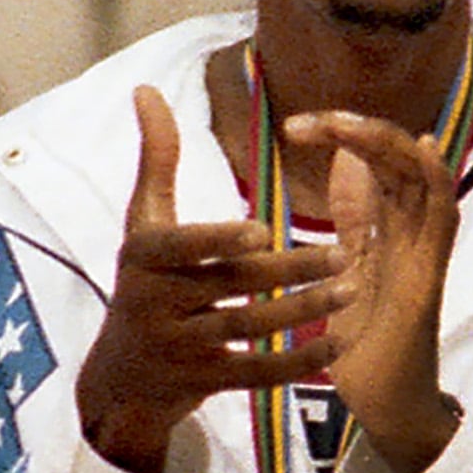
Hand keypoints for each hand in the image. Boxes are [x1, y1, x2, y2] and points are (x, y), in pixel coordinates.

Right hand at [77, 88, 352, 472]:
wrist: (120, 375)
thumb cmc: (144, 280)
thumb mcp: (143, 223)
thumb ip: (157, 159)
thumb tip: (147, 89)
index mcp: (142, 259)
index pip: (180, 248)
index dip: (217, 240)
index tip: (263, 230)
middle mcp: (153, 304)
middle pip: (227, 287)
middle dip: (286, 273)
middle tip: (345, 254)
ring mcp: (178, 348)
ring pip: (246, 329)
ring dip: (302, 311)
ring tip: (352, 288)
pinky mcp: (203, 383)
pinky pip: (255, 373)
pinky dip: (297, 360)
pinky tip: (339, 341)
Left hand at [298, 109, 462, 472]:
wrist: (384, 409)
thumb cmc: (367, 348)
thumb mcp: (347, 274)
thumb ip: (355, 224)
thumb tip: (344, 168)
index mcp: (389, 231)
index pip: (378, 164)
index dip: (346, 135)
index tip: (297, 127)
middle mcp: (412, 234)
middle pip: (400, 161)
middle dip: (358, 130)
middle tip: (306, 122)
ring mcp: (425, 252)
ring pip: (422, 177)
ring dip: (387, 143)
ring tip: (345, 123)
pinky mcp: (431, 275)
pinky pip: (443, 217)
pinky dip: (436, 179)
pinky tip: (424, 149)